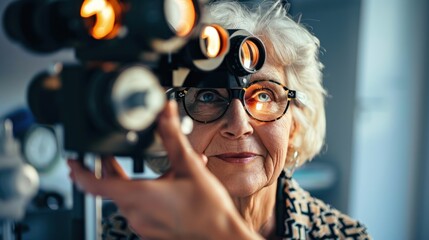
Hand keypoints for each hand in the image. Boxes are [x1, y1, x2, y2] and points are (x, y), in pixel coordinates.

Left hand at [68, 101, 261, 239]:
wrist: (221, 236)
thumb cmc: (207, 208)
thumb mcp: (188, 166)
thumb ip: (172, 136)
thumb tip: (164, 112)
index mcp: (138, 195)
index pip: (93, 184)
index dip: (79, 171)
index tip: (72, 161)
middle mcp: (135, 213)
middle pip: (110, 188)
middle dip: (109, 169)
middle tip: (110, 155)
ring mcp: (142, 225)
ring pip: (126, 198)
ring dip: (132, 181)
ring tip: (157, 170)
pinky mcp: (151, 231)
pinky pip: (139, 209)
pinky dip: (145, 195)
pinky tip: (167, 186)